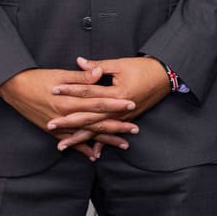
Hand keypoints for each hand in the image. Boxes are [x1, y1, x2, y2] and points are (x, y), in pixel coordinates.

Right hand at [0, 68, 136, 157]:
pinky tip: (95, 155)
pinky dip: (82, 149)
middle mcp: (65, 116)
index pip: (97, 103)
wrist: (14, 88)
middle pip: (96, 122)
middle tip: (135, 129)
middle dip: (117, 126)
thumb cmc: (38, 78)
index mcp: (69, 100)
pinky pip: (70, 142)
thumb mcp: (60, 74)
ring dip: (106, 140)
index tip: (131, 104)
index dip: (115, 104)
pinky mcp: (52, 131)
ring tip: (124, 144)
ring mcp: (59, 125)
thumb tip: (100, 72)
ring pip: (87, 135)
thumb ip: (81, 77)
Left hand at [49, 56, 171, 156]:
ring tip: (62, 145)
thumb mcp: (120, 64)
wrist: (166, 76)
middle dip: (68, 122)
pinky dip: (102, 144)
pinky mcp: (128, 120)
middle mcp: (119, 108)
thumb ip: (99, 65)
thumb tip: (79, 61)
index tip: (53, 90)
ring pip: (98, 130)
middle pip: (89, 117)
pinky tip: (92, 153)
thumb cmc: (144, 68)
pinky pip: (111, 134)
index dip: (70, 90)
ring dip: (80, 138)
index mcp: (116, 93)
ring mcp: (123, 116)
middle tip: (50, 125)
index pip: (88, 92)